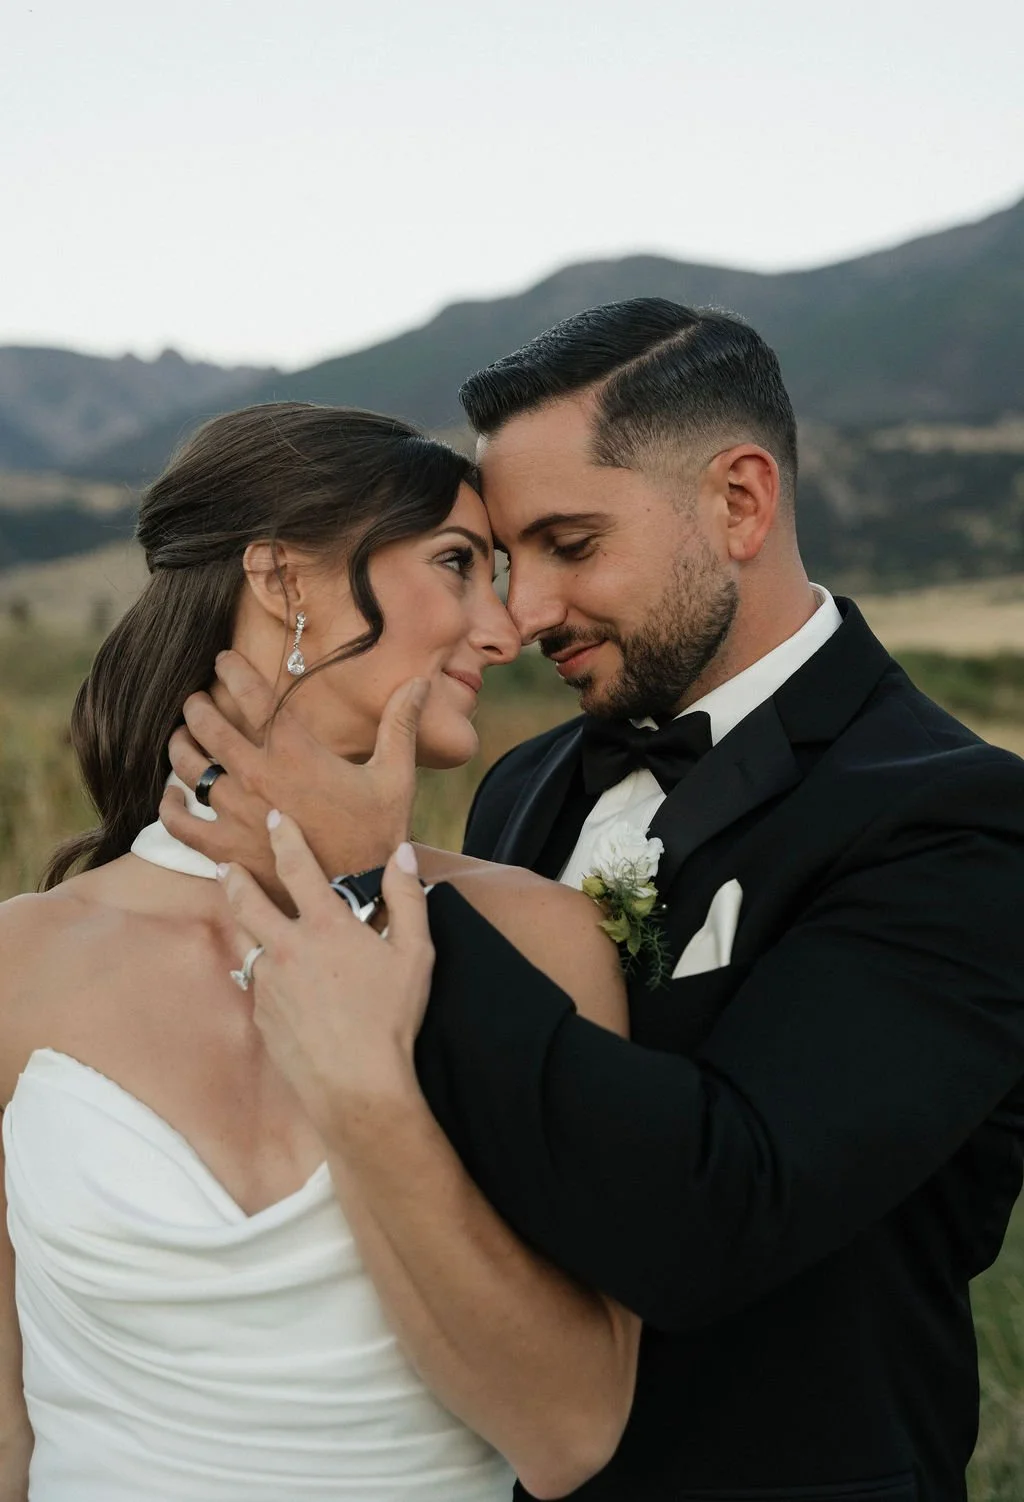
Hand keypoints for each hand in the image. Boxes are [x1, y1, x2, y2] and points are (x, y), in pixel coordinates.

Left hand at [161, 651, 428, 891]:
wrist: (358, 896)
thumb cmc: (377, 835)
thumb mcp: (395, 776)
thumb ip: (400, 725)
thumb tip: (420, 682)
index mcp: (295, 751)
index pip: (253, 695)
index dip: (232, 670)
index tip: (221, 659)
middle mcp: (257, 774)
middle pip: (209, 725)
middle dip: (197, 706)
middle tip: (194, 701)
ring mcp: (235, 812)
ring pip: (188, 767)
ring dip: (179, 747)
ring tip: (179, 739)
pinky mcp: (223, 848)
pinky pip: (178, 821)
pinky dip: (170, 805)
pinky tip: (172, 797)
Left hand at [219, 810, 433, 1140]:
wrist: (356, 1083)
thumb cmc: (390, 1018)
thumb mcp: (415, 953)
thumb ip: (407, 897)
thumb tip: (403, 854)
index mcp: (325, 926)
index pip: (298, 867)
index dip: (284, 837)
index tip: (273, 818)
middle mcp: (287, 948)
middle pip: (247, 901)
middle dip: (234, 878)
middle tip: (224, 864)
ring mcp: (268, 984)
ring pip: (247, 943)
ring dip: (243, 925)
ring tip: (243, 917)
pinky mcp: (261, 1016)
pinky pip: (257, 985)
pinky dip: (262, 975)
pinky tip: (273, 982)